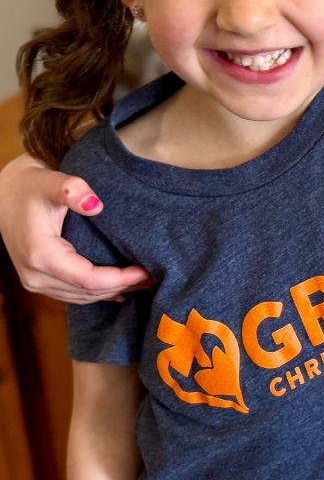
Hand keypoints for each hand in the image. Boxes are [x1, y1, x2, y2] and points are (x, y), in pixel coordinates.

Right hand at [0, 154, 153, 302]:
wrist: (6, 194)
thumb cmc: (31, 187)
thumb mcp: (51, 182)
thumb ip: (72, 190)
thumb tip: (95, 205)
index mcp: (41, 256)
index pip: (89, 280)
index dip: (121, 279)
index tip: (146, 269)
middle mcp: (36, 276)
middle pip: (88, 292)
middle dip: (123, 287)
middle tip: (154, 276)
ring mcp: (36, 281)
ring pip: (82, 297)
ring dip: (113, 292)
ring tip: (144, 282)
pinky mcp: (40, 280)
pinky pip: (73, 294)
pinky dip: (99, 293)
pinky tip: (121, 290)